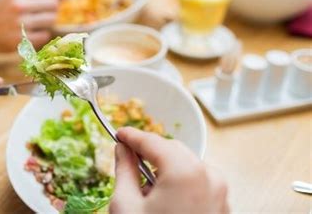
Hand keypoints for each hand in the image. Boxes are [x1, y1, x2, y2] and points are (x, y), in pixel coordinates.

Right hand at [0, 0, 65, 53]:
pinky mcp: (22, 40)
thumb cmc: (2, 13)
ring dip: (48, 22)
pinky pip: (45, 35)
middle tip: (45, 13)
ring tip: (36, 23)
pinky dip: (41, 35)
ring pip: (51, 19)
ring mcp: (20, 24)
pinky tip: (31, 34)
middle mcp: (17, 5)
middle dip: (53, 9)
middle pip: (52, 4)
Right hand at [110, 127, 228, 213]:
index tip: (119, 134)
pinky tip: (165, 202)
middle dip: (150, 154)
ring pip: (188, 166)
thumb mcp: (126, 205)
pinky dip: (182, 185)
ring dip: (166, 170)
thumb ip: (124, 170)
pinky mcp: (222, 209)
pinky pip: (200, 184)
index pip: (152, 141)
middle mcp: (210, 179)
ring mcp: (220, 195)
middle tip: (129, 161)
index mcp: (185, 173)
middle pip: (173, 150)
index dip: (131, 136)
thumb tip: (122, 150)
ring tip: (147, 192)